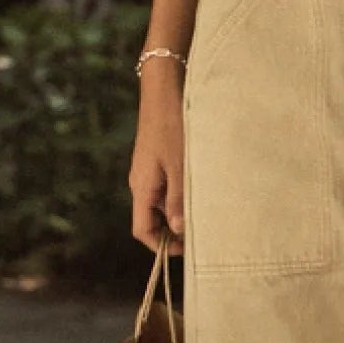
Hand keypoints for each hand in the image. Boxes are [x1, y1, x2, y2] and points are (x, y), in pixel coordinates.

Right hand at [127, 78, 184, 255]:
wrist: (165, 92)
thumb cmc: (173, 127)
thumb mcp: (180, 166)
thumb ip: (179, 200)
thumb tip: (178, 230)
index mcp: (142, 188)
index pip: (142, 230)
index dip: (160, 245)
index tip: (184, 250)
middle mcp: (140, 184)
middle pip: (151, 220)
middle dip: (171, 232)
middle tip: (199, 236)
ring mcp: (147, 173)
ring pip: (160, 205)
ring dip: (178, 213)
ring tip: (203, 215)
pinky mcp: (156, 162)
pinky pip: (165, 188)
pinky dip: (179, 196)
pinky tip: (198, 192)